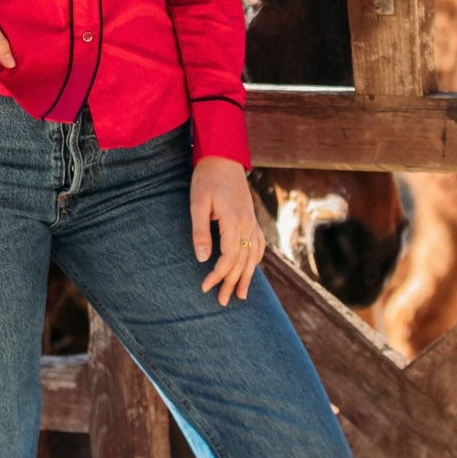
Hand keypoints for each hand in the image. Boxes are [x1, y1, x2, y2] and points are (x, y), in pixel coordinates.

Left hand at [191, 156, 265, 303]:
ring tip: (241, 296)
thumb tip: (202, 259)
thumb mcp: (197, 203)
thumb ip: (200, 232)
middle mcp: (248, 224)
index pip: (228, 258)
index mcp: (234, 222)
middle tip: (221, 301)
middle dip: (232, 283)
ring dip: (247, 277)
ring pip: (253, 256)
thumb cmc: (207, 178)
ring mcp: (252, 221)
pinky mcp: (252, 218)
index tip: (205, 287)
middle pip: (242, 261)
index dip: (218, 276)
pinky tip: (252, 269)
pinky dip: (256, 260)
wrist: (223, 156)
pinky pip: (259, 244)